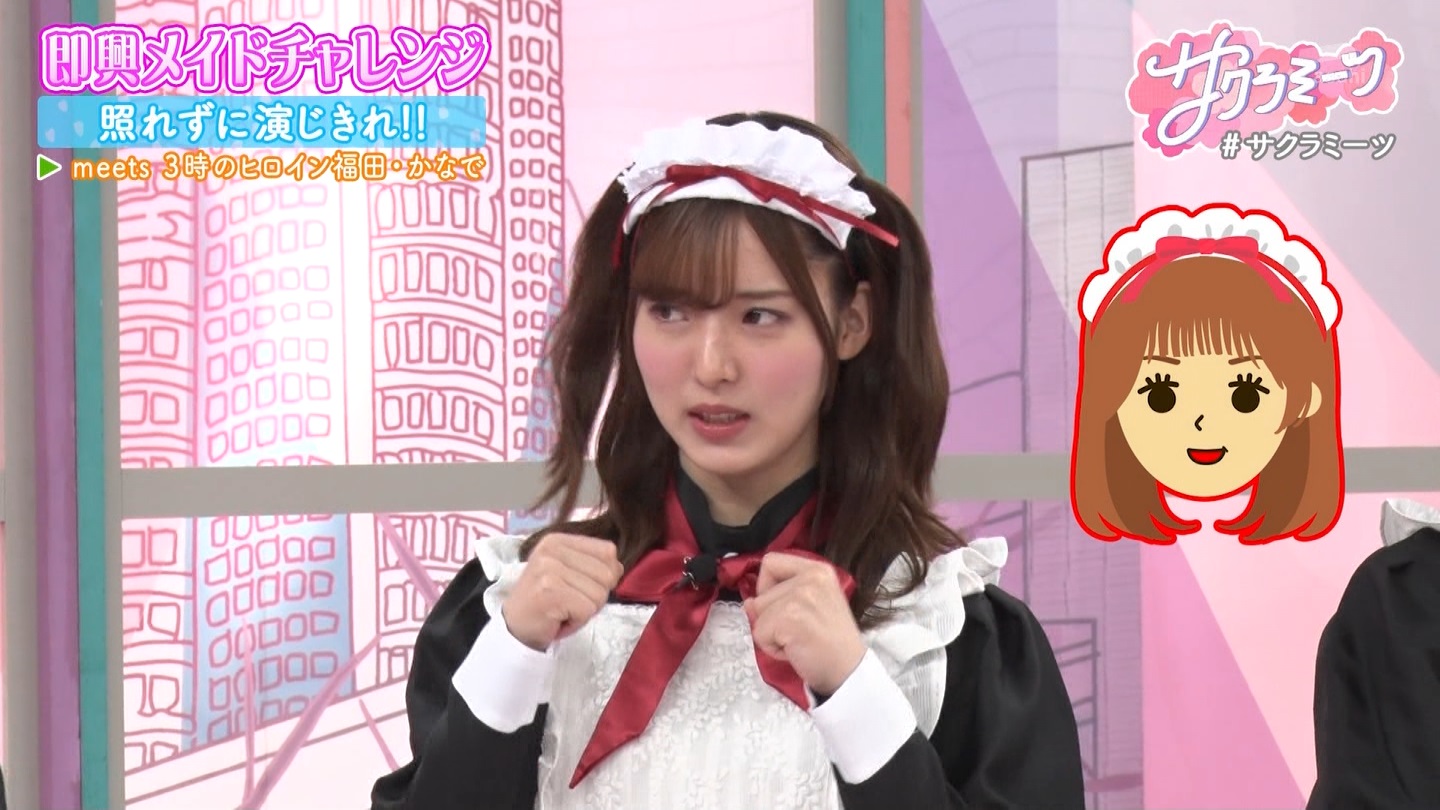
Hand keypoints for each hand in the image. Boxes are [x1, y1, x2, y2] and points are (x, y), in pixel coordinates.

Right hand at [502, 533, 623, 651]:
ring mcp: (549, 569)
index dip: (604, 575)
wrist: (514, 628)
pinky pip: (587, 610)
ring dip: (586, 610)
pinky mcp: (550, 592)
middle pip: (607, 574)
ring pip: (599, 594)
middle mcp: (552, 550)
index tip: (579, 586)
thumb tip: (618, 568)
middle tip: (570, 602)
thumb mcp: (568, 573)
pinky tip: (559, 618)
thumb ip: (593, 564)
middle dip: (595, 596)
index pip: (608, 550)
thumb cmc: (546, 602)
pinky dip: (578, 621)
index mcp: (558, 540)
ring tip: (563, 609)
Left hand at [743, 552, 866, 695]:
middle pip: (761, 592)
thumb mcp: (812, 607)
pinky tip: (795, 650)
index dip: (767, 585)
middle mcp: (810, 577)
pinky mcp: (788, 618)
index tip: (782, 605)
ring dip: (771, 633)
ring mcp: (799, 596)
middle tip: (799, 631)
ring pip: (757, 613)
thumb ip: (782, 596)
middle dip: (771, 617)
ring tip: (798, 640)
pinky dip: (772, 648)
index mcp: (818, 570)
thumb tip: (749, 602)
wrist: (849, 671)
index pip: (771, 562)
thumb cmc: (833, 643)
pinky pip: (759, 633)